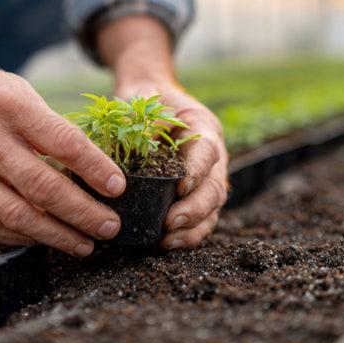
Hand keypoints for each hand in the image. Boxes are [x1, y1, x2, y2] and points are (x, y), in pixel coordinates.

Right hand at [0, 14, 124, 255]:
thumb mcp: (18, 92)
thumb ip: (49, 127)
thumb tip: (92, 167)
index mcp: (11, 107)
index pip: (64, 144)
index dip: (95, 169)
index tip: (118, 188)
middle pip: (44, 188)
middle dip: (84, 213)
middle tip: (110, 226)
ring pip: (19, 215)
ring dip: (58, 236)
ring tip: (85, 244)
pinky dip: (24, 237)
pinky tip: (46, 239)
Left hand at [116, 82, 228, 248]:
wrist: (147, 98)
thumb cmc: (145, 98)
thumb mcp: (141, 99)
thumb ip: (139, 118)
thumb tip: (129, 142)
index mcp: (203, 128)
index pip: (207, 151)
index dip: (197, 171)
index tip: (181, 187)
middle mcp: (211, 156)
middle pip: (214, 186)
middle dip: (196, 208)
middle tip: (172, 222)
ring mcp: (205, 178)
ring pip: (211, 208)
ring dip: (193, 228)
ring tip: (168, 240)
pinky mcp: (194, 195)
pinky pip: (198, 220)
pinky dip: (186, 235)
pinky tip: (165, 243)